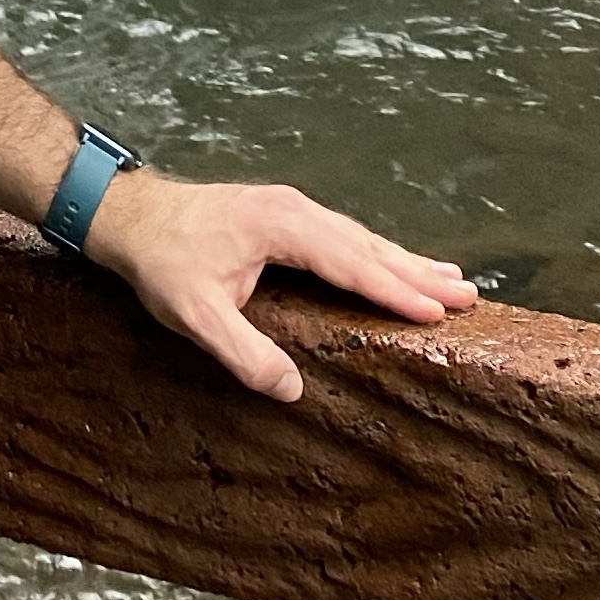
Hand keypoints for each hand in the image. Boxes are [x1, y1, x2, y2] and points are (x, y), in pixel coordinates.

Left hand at [82, 171, 477, 403]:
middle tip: (470, 295)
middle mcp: (296, 210)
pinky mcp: (284, 217)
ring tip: (450, 280)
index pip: (352, 263)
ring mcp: (291, 209)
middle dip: (419, 272)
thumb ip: (244, 353)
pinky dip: (376, 254)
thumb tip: (293, 390)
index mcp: (283, 226)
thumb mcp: (195, 315)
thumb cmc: (161, 261)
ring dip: (404, 261)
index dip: (395, 289)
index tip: (437, 309)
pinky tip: (391, 265)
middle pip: (368, 245)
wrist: (129, 214)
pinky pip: (343, 237)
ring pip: (360, 239)